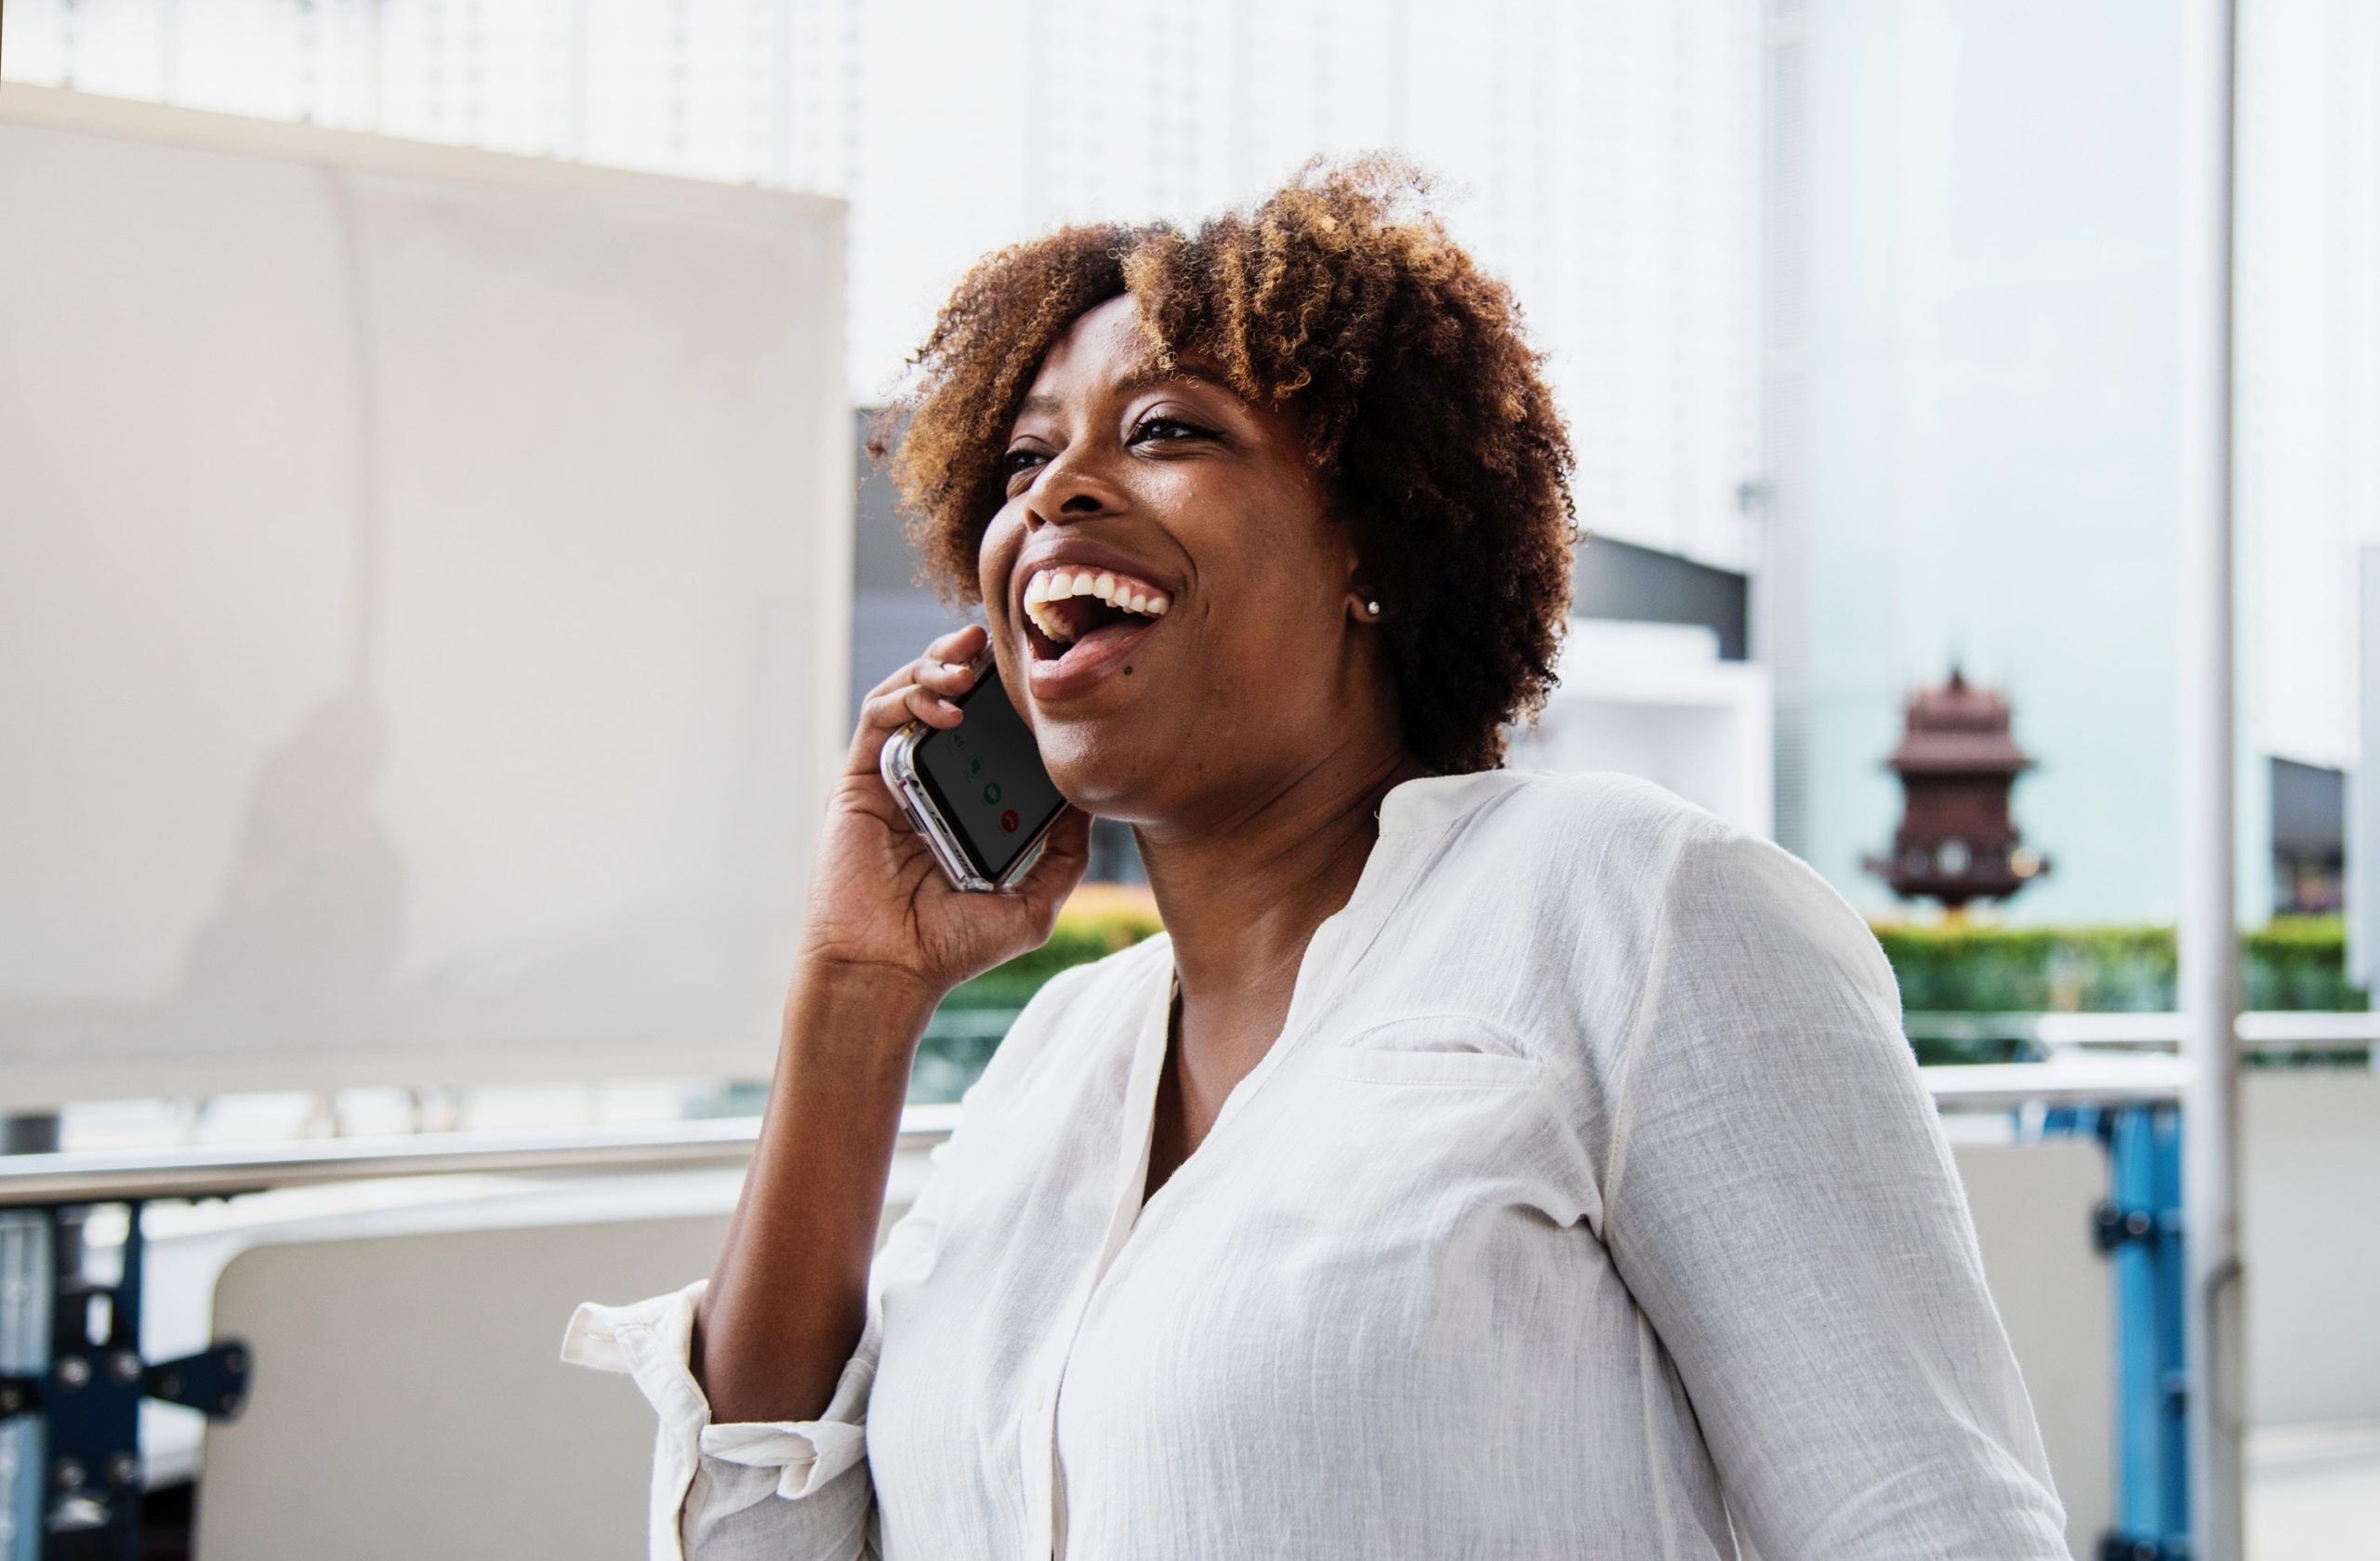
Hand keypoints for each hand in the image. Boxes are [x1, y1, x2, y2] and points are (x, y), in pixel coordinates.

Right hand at [794, 622, 1093, 1001]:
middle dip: (970, 661)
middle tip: (998, 643)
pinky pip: (879, 719)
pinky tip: (944, 702)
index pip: (990, 732)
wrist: (889, 972)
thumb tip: (1092, 805)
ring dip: (938, 666)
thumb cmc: (951, 948)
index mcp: (969, 803)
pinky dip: (907, 695)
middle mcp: (930, 783)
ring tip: (969, 665)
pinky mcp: (858, 781)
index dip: (1009, 697)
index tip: (1040, 671)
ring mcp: (893, 778)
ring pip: (908, 694)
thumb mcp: (1032, 905)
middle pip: (948, 698)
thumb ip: (1065, 858)